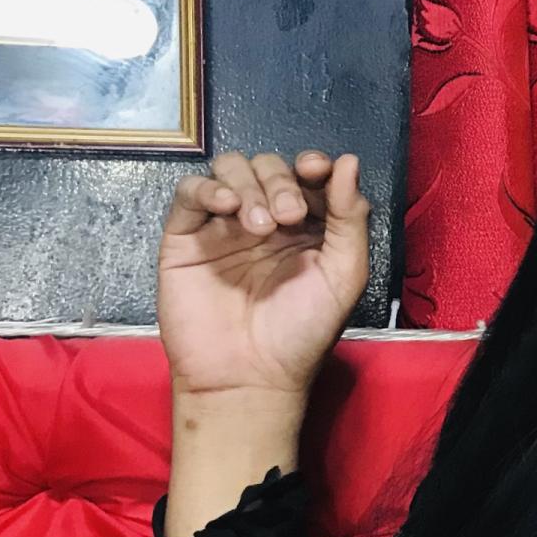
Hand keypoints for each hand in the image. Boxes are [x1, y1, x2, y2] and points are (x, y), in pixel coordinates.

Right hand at [157, 149, 372, 398]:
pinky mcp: (186, 236)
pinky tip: (226, 207)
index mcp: (309, 227)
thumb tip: (348, 160)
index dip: (313, 164)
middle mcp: (267, 220)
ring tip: (261, 227)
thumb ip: (350, 217)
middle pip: (270, 167)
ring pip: (231, 170)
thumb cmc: (303, 332)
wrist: (250, 376)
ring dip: (250, 185)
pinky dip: (207, 188)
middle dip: (281, 182)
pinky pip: (189, 192)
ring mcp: (224, 226)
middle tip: (289, 218)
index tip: (316, 169)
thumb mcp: (344, 274)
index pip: (309, 175)